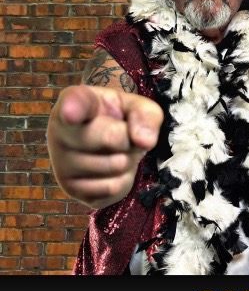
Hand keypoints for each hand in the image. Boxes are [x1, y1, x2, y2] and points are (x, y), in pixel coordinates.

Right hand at [47, 85, 163, 208]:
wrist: (107, 141)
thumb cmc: (119, 118)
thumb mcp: (136, 106)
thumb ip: (146, 115)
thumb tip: (145, 141)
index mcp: (75, 101)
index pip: (74, 103)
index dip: (73, 108)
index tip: (71, 113)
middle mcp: (59, 131)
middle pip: (111, 137)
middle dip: (129, 138)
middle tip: (122, 134)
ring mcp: (61, 163)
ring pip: (116, 165)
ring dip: (128, 160)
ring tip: (115, 150)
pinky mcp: (71, 189)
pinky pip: (113, 189)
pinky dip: (123, 180)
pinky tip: (110, 169)